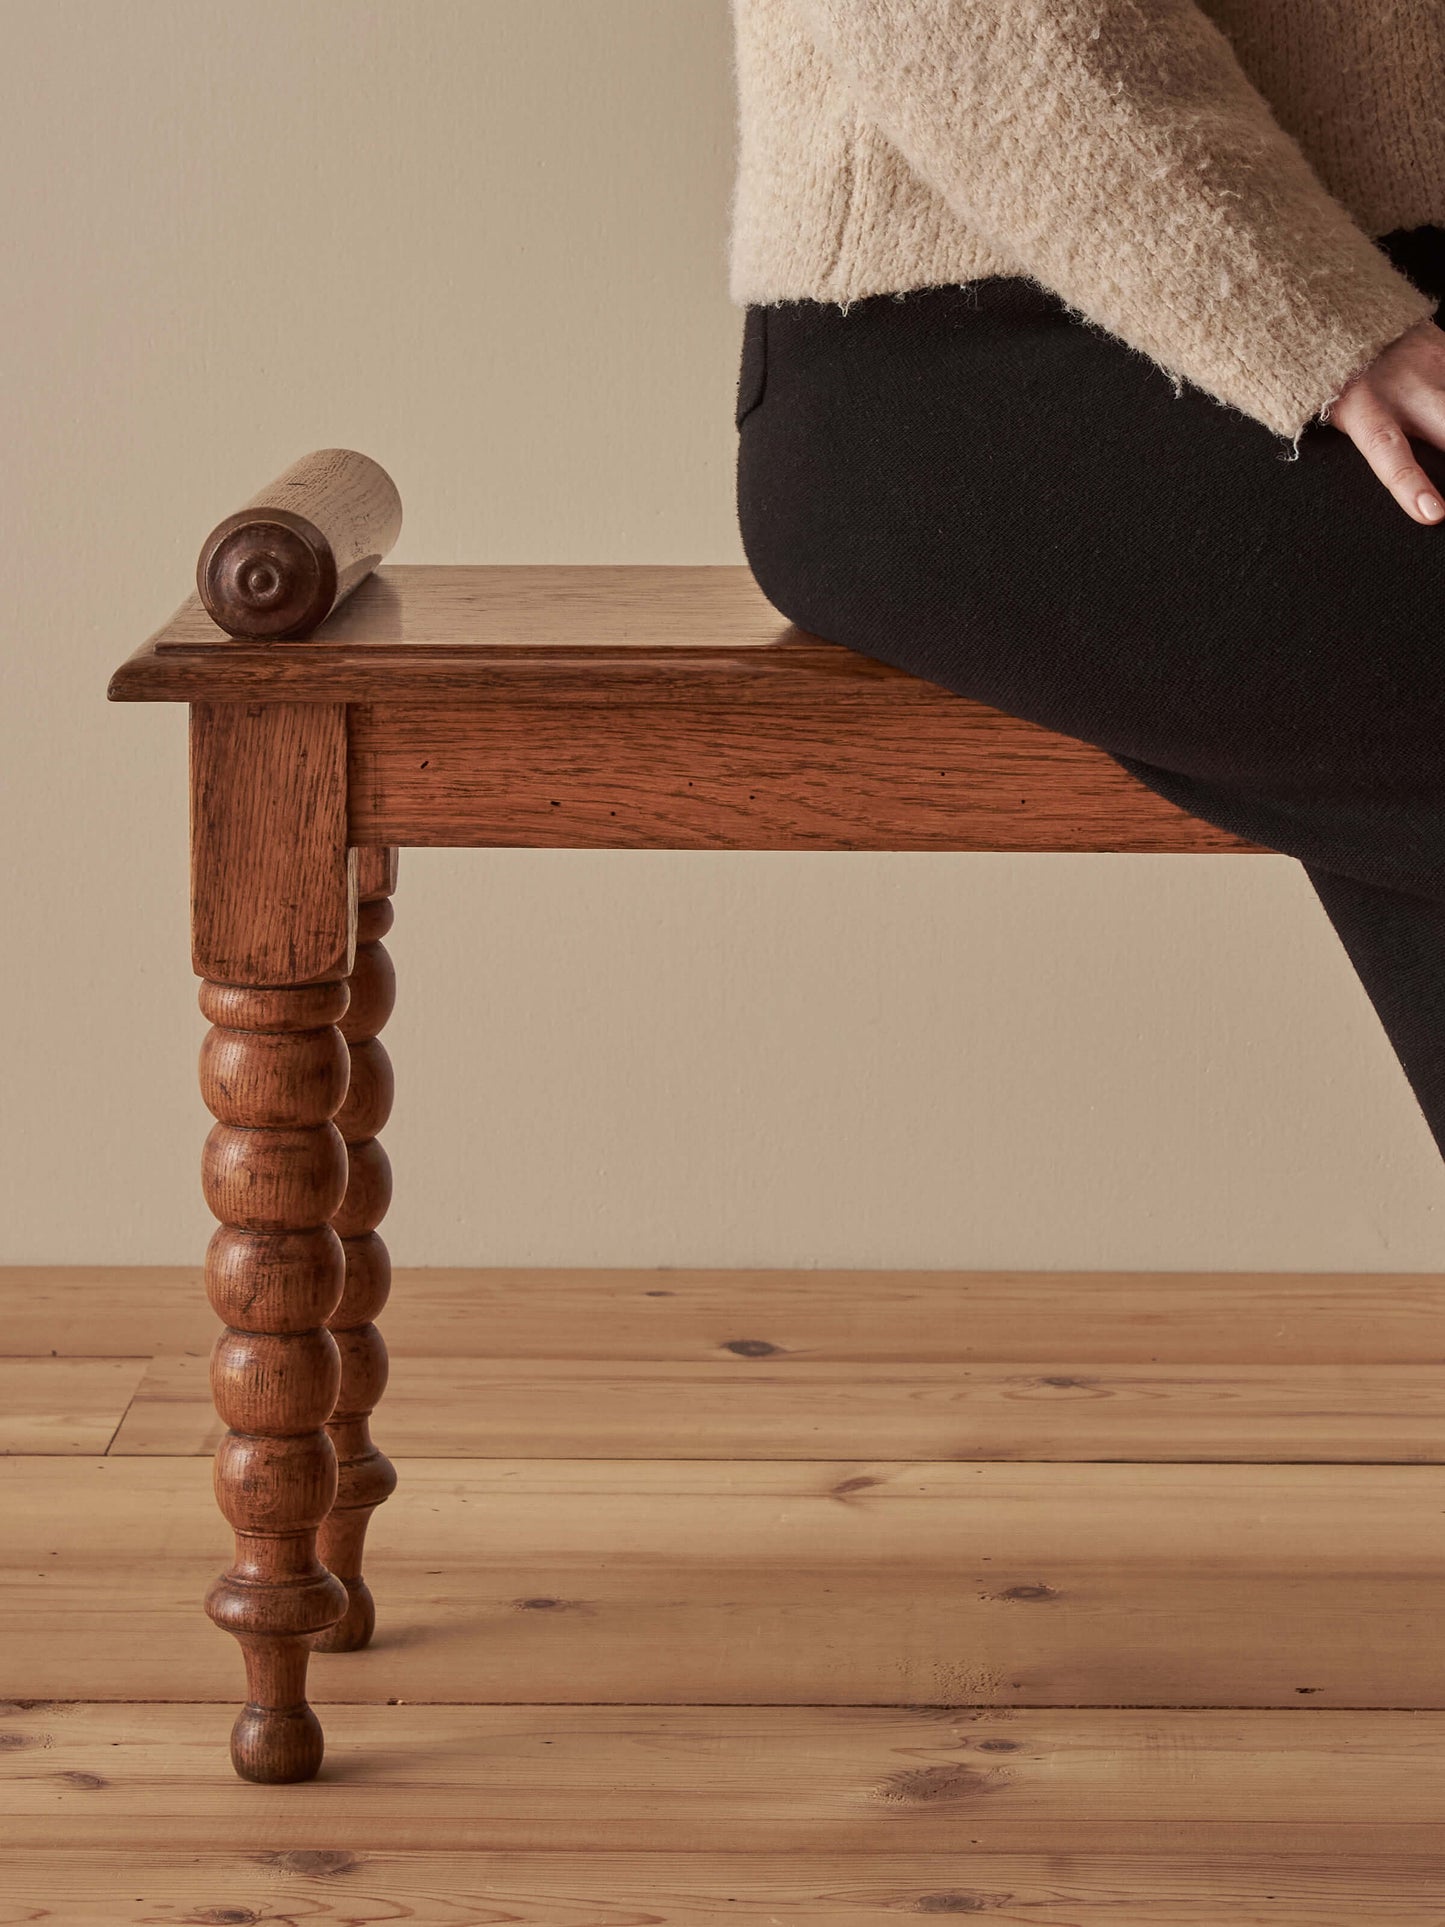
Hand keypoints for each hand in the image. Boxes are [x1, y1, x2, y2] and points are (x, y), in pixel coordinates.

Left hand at [1324, 316, 1444, 523]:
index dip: (1412, 486)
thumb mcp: (1345, 416)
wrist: (1336, 315)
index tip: (1435, 514)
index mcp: (1365, 412)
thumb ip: (1381, 443)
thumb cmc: (1337, 378)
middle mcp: (1403, 388)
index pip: (1390, 455)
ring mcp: (1431, 364)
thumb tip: (1414, 488)